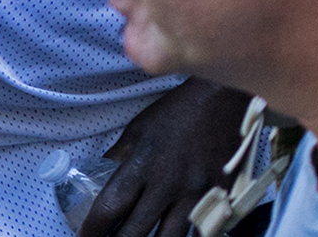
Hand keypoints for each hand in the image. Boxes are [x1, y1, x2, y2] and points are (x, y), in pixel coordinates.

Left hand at [81, 76, 250, 236]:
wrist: (226, 95)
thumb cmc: (179, 110)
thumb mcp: (139, 128)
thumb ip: (119, 157)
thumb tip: (97, 176)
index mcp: (143, 164)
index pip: (108, 210)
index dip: (91, 232)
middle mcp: (168, 183)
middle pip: (134, 232)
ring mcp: (197, 191)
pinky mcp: (221, 192)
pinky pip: (204, 229)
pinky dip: (190, 235)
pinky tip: (177, 235)